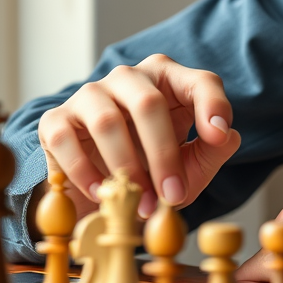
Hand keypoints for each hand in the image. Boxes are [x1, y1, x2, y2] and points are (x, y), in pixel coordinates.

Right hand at [36, 53, 241, 220]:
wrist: (102, 189)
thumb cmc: (154, 168)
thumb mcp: (189, 165)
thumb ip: (212, 151)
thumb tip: (226, 135)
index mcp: (170, 80)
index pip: (200, 82)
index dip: (212, 105)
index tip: (218, 137)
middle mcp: (130, 77)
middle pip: (148, 103)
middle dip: (163, 155)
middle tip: (173, 196)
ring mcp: (91, 94)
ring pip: (107, 122)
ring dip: (127, 169)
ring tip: (142, 204)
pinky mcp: (56, 119)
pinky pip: (66, 140)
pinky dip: (86, 173)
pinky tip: (104, 194)